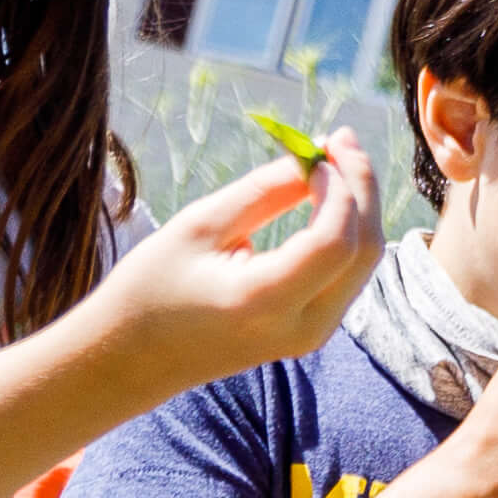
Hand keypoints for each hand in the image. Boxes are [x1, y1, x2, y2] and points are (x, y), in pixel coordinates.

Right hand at [92, 144, 375, 387]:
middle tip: (341, 137)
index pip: (334, 241)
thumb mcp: (201, 226)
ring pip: (364, 262)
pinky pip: (347, 274)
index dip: (337, 188)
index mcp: (263, 303)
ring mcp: (312, 336)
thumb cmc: (152, 287)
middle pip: (364, 250)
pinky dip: (346, 230)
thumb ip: (265, 191)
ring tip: (334, 157)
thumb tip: (318, 154)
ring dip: (359, 206)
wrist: (133, 361)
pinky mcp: (313, 332)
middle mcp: (301, 328)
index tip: (314, 151)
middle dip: (360, 187)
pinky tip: (328, 195)